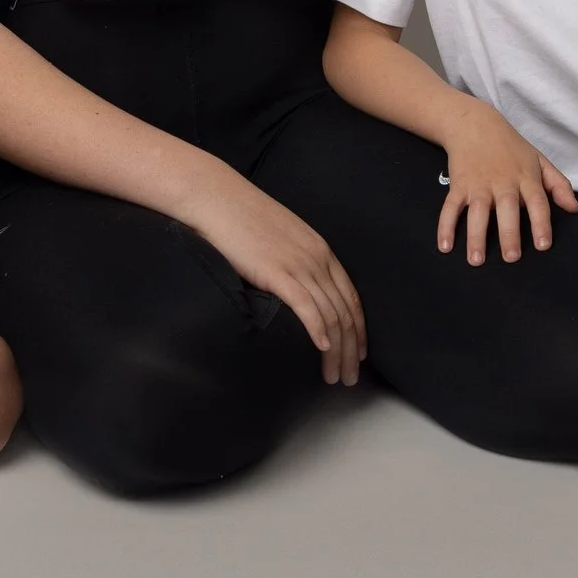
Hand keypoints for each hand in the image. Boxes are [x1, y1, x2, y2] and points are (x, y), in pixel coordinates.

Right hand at [184, 173, 364, 384]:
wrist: (218, 199)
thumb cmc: (242, 218)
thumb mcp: (280, 238)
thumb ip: (293, 262)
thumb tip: (292, 290)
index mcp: (320, 250)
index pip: (350, 297)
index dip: (358, 329)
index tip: (359, 353)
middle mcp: (317, 259)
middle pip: (345, 312)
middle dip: (352, 350)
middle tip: (350, 377)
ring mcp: (300, 265)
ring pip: (330, 316)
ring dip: (337, 351)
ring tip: (334, 376)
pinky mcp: (279, 272)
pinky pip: (307, 307)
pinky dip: (318, 331)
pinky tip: (321, 349)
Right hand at [438, 102, 577, 264]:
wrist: (474, 124)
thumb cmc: (511, 148)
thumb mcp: (539, 161)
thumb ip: (558, 185)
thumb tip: (574, 209)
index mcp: (526, 178)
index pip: (537, 202)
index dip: (541, 223)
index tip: (543, 245)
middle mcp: (503, 182)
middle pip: (507, 208)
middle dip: (509, 233)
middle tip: (511, 257)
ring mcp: (478, 184)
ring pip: (477, 211)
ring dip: (476, 236)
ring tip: (476, 260)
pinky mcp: (459, 185)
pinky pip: (450, 207)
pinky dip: (445, 226)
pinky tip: (445, 246)